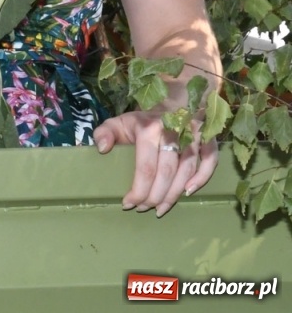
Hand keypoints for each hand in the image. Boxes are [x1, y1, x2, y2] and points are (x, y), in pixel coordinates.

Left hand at [94, 110, 217, 216]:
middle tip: (143, 209)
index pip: (146, 167)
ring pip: (186, 171)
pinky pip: (210, 160)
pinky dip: (202, 177)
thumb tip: (102, 149)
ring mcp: (193, 135)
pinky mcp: (208, 138)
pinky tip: (188, 192)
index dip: (138, 190)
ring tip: (160, 209)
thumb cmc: (142, 120)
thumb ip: (104, 133)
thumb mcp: (118, 122)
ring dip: (174, 194)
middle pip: (166, 172)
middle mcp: (173, 131)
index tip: (128, 203)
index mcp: (149, 128)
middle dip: (154, 196)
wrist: (171, 103)